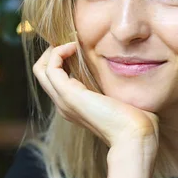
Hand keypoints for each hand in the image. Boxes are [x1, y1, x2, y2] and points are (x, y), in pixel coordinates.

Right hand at [32, 42, 159, 149]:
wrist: (134, 135)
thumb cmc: (136, 119)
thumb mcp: (121, 97)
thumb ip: (116, 85)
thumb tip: (128, 69)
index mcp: (75, 106)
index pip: (56, 79)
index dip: (62, 59)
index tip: (79, 46)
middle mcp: (64, 104)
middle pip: (42, 72)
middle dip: (54, 52)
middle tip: (72, 41)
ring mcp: (64, 101)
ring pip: (41, 69)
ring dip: (54, 50)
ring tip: (72, 43)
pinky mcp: (69, 95)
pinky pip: (50, 67)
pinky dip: (58, 52)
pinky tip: (74, 47)